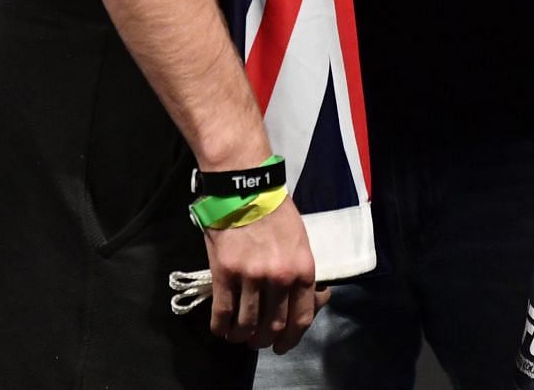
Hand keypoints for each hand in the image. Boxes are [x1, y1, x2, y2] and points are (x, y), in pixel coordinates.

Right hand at [203, 195, 327, 351]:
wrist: (245, 188)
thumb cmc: (276, 213)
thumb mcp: (302, 241)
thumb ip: (303, 272)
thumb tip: (312, 299)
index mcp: (303, 270)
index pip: (301, 318)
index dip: (291, 339)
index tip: (282, 345)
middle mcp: (279, 277)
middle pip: (273, 326)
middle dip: (265, 340)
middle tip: (258, 340)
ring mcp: (250, 276)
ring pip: (247, 324)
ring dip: (243, 336)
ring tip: (239, 335)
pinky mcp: (224, 273)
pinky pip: (222, 313)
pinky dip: (221, 327)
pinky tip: (222, 328)